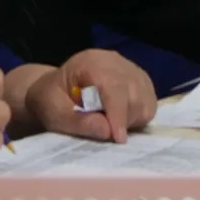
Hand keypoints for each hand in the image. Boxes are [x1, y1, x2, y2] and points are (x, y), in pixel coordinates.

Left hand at [21, 51, 156, 145]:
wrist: (53, 91)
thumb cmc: (49, 100)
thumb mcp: (52, 112)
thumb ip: (77, 121)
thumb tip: (108, 132)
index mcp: (91, 62)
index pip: (113, 85)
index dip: (118, 112)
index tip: (118, 138)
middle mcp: (115, 60)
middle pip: (134, 92)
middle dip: (124, 119)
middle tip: (106, 135)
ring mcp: (129, 68)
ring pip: (146, 98)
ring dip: (133, 119)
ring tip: (111, 125)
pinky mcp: (139, 80)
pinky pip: (150, 101)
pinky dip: (139, 116)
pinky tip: (121, 120)